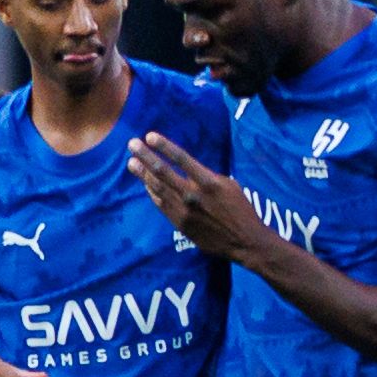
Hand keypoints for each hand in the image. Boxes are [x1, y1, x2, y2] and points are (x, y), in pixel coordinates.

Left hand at [127, 131, 269, 259]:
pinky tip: (145, 184)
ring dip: (142, 174)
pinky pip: (161, 204)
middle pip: (163, 172)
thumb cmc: (241, 210)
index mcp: (209, 182)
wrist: (244, 241)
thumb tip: (188, 170)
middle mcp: (192, 194)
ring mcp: (183, 210)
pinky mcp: (179, 223)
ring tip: (131, 163)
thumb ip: (207, 177)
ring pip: (158, 188)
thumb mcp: (230, 186)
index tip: (150, 136)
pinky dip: (152, 192)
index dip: (164, 146)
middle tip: (132, 144)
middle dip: (146, 156)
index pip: (182, 158)